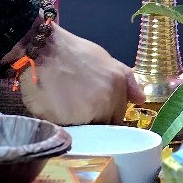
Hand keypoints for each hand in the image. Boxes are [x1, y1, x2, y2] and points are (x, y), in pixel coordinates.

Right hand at [19, 24, 143, 124]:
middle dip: (91, 122)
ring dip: (76, 126)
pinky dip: (60, 127)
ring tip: (64, 108)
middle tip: (76, 107)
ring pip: (84, 134)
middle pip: (101, 128)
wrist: (41, 48)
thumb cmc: (73, 52)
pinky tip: (54, 111)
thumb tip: (141, 100)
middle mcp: (104, 104)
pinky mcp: (61, 123)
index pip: (117, 119)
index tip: (93, 111)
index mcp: (116, 89)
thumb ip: (126, 79)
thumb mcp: (104, 58)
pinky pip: (65, 133)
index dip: (104, 116)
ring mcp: (82, 116)